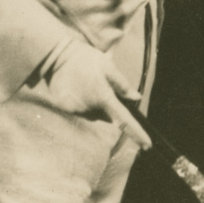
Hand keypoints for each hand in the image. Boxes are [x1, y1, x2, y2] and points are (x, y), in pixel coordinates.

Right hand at [36, 40, 150, 149]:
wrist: (56, 56)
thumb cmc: (85, 59)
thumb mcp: (107, 66)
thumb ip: (122, 84)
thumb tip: (136, 97)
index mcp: (104, 98)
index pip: (124, 120)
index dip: (137, 134)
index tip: (148, 146)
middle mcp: (89, 108)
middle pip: (106, 117)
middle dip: (108, 107)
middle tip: (102, 88)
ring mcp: (75, 110)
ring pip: (92, 114)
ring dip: (94, 105)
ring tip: (87, 85)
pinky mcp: (65, 108)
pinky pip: (79, 111)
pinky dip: (81, 103)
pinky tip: (77, 88)